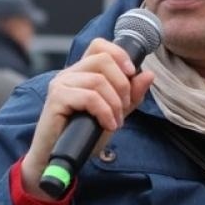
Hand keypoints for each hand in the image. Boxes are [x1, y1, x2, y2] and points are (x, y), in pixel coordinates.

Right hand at [21, 38, 155, 197]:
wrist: (58, 159)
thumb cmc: (83, 135)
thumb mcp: (114, 113)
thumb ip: (131, 95)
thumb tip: (148, 74)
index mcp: (82, 72)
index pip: (100, 45)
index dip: (119, 53)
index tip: (131, 73)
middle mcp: (69, 73)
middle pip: (103, 59)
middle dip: (123, 84)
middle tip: (124, 107)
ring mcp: (61, 84)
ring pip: (99, 80)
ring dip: (115, 104)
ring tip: (115, 121)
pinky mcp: (56, 99)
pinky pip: (89, 97)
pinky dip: (105, 112)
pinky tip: (107, 124)